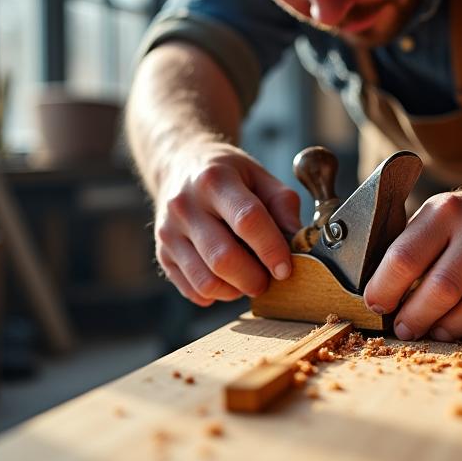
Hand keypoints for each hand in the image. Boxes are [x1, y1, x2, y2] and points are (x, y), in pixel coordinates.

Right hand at [154, 142, 301, 305]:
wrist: (179, 165)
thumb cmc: (228, 174)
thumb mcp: (259, 175)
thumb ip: (283, 205)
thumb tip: (298, 241)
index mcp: (215, 179)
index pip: (247, 220)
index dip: (271, 249)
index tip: (286, 268)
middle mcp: (185, 205)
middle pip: (224, 258)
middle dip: (254, 279)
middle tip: (269, 279)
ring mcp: (168, 232)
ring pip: (206, 281)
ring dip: (237, 291)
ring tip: (249, 279)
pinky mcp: (163, 254)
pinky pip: (193, 290)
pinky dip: (217, 295)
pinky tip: (228, 280)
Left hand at [363, 180, 461, 340]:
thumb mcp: (440, 213)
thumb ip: (412, 246)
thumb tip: (377, 296)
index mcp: (448, 209)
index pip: (405, 258)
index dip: (384, 290)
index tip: (376, 306)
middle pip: (442, 290)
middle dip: (415, 319)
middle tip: (404, 329)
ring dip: (451, 329)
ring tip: (437, 331)